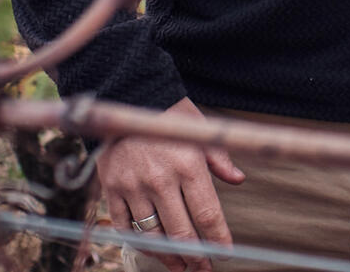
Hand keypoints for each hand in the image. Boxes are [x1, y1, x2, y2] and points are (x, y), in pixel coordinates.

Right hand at [97, 98, 245, 271]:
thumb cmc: (172, 115)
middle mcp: (161, 179)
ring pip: (152, 236)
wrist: (129, 95)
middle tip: (203, 269)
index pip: (207, 214)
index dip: (218, 240)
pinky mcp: (111, 188)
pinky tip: (152, 250)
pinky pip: (124, 227)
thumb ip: (220, 158)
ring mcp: (133, 186)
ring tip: (180, 266)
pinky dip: (139, 243)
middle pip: (181, 233)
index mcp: (189, 165)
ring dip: (168, 257)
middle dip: (196, 257)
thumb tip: (239, 179)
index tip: (225, 254)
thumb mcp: (202, 130)